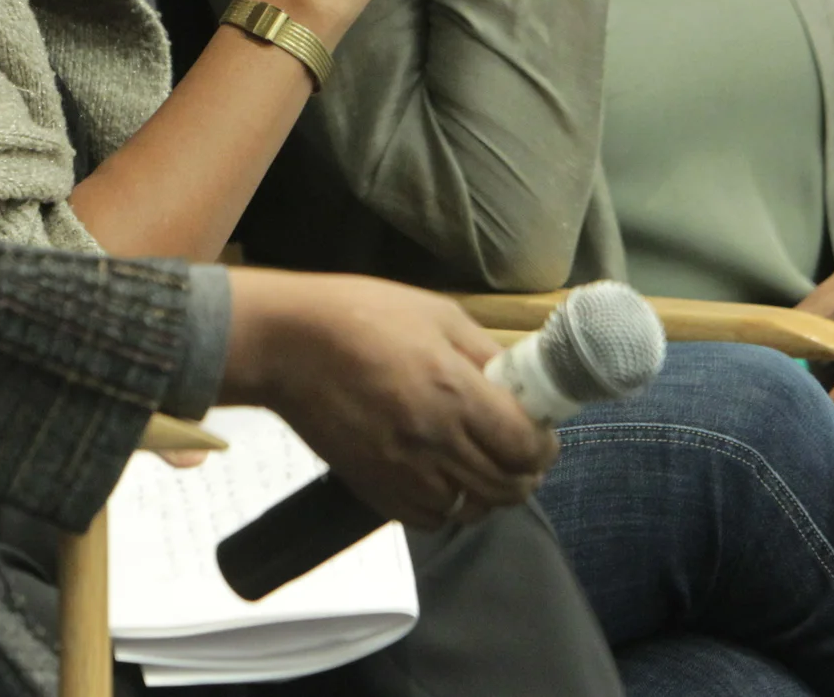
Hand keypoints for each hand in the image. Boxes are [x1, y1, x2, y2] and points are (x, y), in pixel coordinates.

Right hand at [219, 268, 556, 526]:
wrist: (288, 344)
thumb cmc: (363, 315)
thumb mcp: (438, 314)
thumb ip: (484, 353)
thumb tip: (517, 382)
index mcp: (455, 393)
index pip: (524, 447)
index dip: (545, 446)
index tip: (544, 434)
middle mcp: (435, 441)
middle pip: (506, 487)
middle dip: (527, 475)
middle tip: (524, 456)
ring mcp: (402, 471)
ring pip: (470, 510)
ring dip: (489, 495)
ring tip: (487, 470)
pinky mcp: (372, 487)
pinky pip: (428, 519)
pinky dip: (448, 508)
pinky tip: (446, 482)